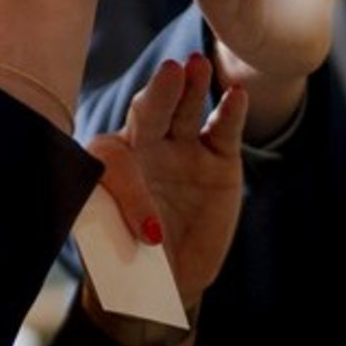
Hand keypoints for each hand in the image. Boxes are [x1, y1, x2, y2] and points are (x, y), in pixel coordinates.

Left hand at [83, 53, 247, 345]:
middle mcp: (144, 145)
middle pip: (149, 112)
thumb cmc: (123, 259)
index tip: (149, 233)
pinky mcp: (218, 158)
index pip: (115, 158)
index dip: (130, 191)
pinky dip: (230, 112)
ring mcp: (183, 148)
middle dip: (159, 93)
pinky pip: (223, 130)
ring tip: (197, 65)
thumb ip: (110, 220)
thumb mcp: (109, 244)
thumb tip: (124, 213)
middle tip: (170, 71)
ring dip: (191, 86)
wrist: (161, 280)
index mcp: (108, 162)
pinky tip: (236, 94)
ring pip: (185, 110)